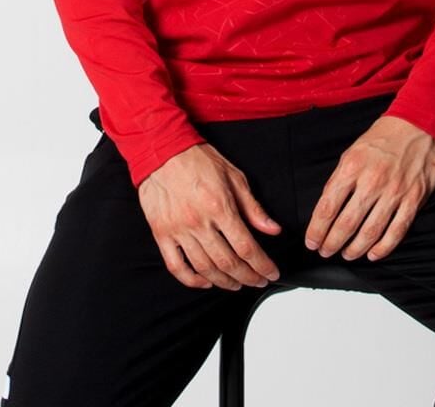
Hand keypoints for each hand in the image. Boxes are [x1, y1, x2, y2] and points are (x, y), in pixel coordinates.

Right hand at [138, 141, 282, 291]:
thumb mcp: (233, 176)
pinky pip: (176, 266)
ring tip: (236, 283)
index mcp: (219, 207)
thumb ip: (253, 207)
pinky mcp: (161, 234)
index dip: (262, 265)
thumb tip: (272, 228)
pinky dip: (192, 280)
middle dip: (248, 277)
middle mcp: (198, 222)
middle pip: (228, 262)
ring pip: (204, 268)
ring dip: (224, 282)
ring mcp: (178, 230)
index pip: (246, 246)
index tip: (271, 272)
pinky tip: (204, 281)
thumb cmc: (197, 159)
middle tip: (258, 281)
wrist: (162, 150)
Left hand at [304, 115, 434, 262]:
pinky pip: (396, 231)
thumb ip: (340, 178)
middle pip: (346, 224)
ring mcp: (394, 192)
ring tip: (346, 254)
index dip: (317, 229)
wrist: (420, 124)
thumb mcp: (353, 151)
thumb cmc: (384, 137)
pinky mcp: (413, 200)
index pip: (328, 207)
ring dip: (355, 249)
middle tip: (325, 251)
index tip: (312, 241)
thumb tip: (327, 205)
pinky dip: (383, 248)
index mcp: (352, 167)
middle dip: (332, 243)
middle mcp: (372, 181)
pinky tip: (373, 254)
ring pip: (370, 232)